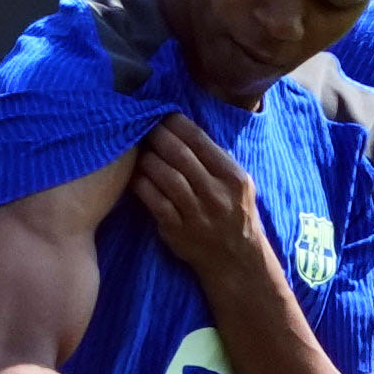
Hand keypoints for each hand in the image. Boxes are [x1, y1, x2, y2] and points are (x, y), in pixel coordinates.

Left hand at [132, 114, 274, 287]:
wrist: (236, 260)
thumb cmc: (235, 214)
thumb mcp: (238, 184)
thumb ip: (215, 160)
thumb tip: (182, 129)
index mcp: (234, 177)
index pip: (200, 140)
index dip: (176, 123)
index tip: (162, 114)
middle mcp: (217, 194)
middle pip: (180, 155)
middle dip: (157, 136)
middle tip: (142, 125)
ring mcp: (196, 214)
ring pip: (165, 176)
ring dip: (147, 159)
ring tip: (138, 150)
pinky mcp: (177, 230)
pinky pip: (154, 201)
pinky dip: (142, 184)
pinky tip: (135, 176)